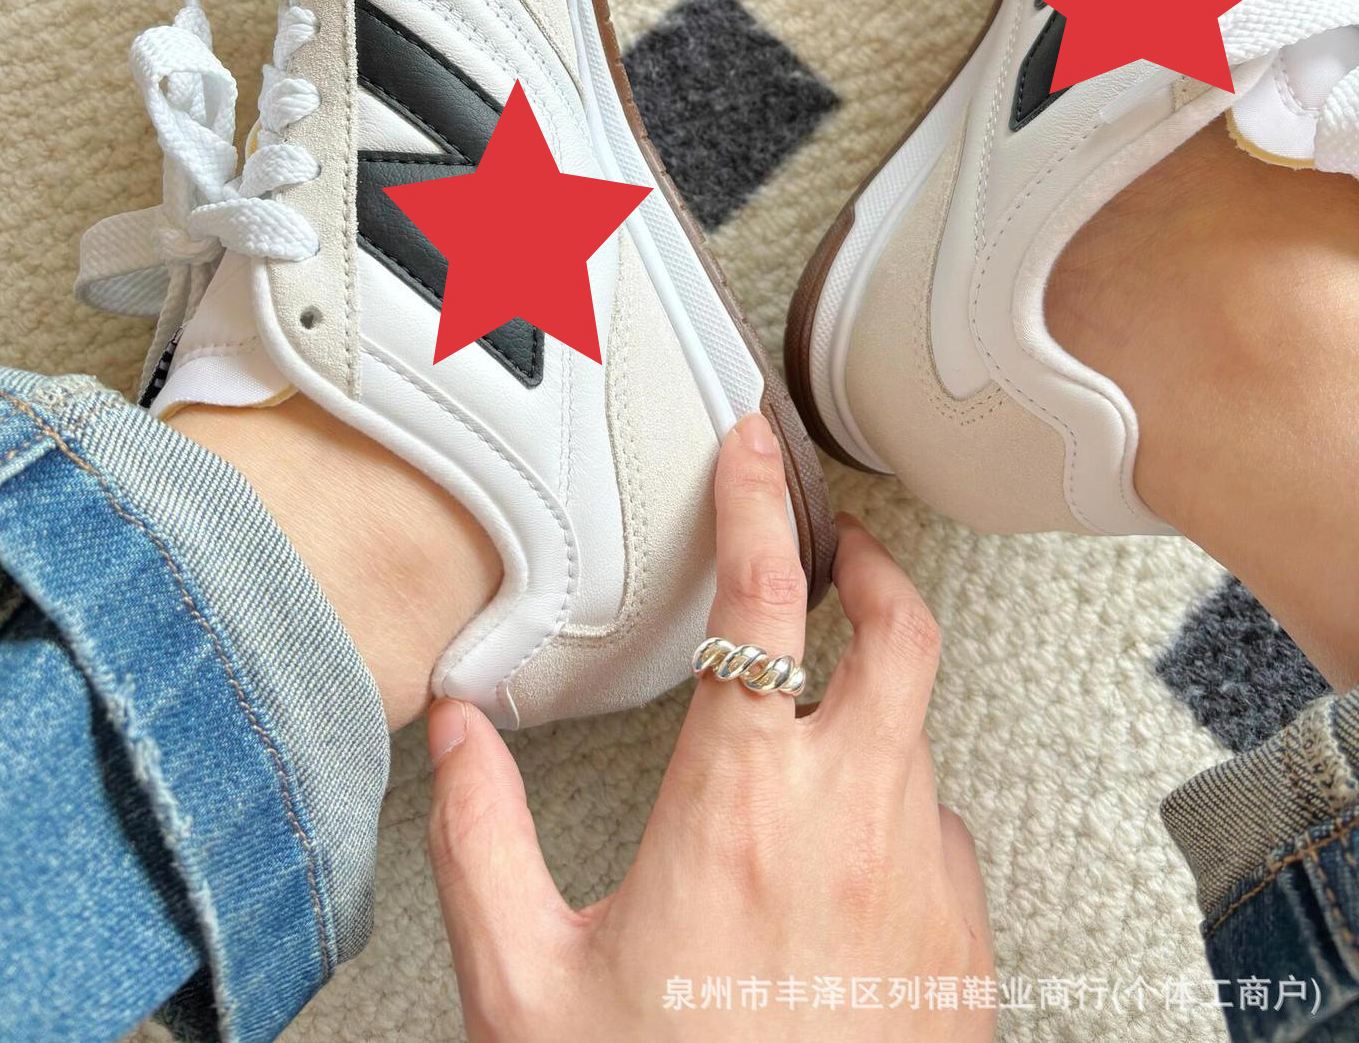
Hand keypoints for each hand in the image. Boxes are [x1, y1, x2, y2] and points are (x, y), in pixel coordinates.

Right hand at [425, 413, 993, 1036]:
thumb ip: (478, 836)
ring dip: (871, 709)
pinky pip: (938, 831)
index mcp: (743, 801)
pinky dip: (894, 809)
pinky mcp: (965, 945)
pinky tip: (836, 867)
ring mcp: (926, 879)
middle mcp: (856, 818)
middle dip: (870, 568)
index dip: (759, 499)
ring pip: (916, 737)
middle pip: (898, 631)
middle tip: (834, 550)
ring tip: (806, 737)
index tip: (753, 443)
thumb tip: (459, 730)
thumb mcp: (527, 982)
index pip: (765, 597)